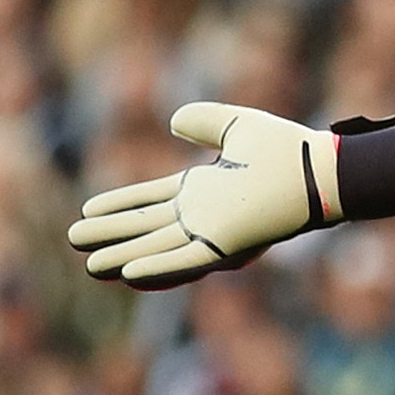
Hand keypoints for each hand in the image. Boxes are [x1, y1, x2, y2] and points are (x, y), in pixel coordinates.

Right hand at [67, 102, 341, 289]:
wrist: (319, 169)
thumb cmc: (287, 150)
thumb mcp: (237, 127)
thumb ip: (204, 123)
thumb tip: (173, 120)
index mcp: (204, 190)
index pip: (152, 199)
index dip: (120, 205)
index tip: (89, 208)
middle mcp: (204, 215)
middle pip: (147, 228)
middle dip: (112, 235)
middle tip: (75, 240)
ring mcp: (213, 233)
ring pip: (159, 249)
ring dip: (125, 257)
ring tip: (91, 265)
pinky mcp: (227, 246)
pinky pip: (187, 261)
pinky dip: (159, 268)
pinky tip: (129, 273)